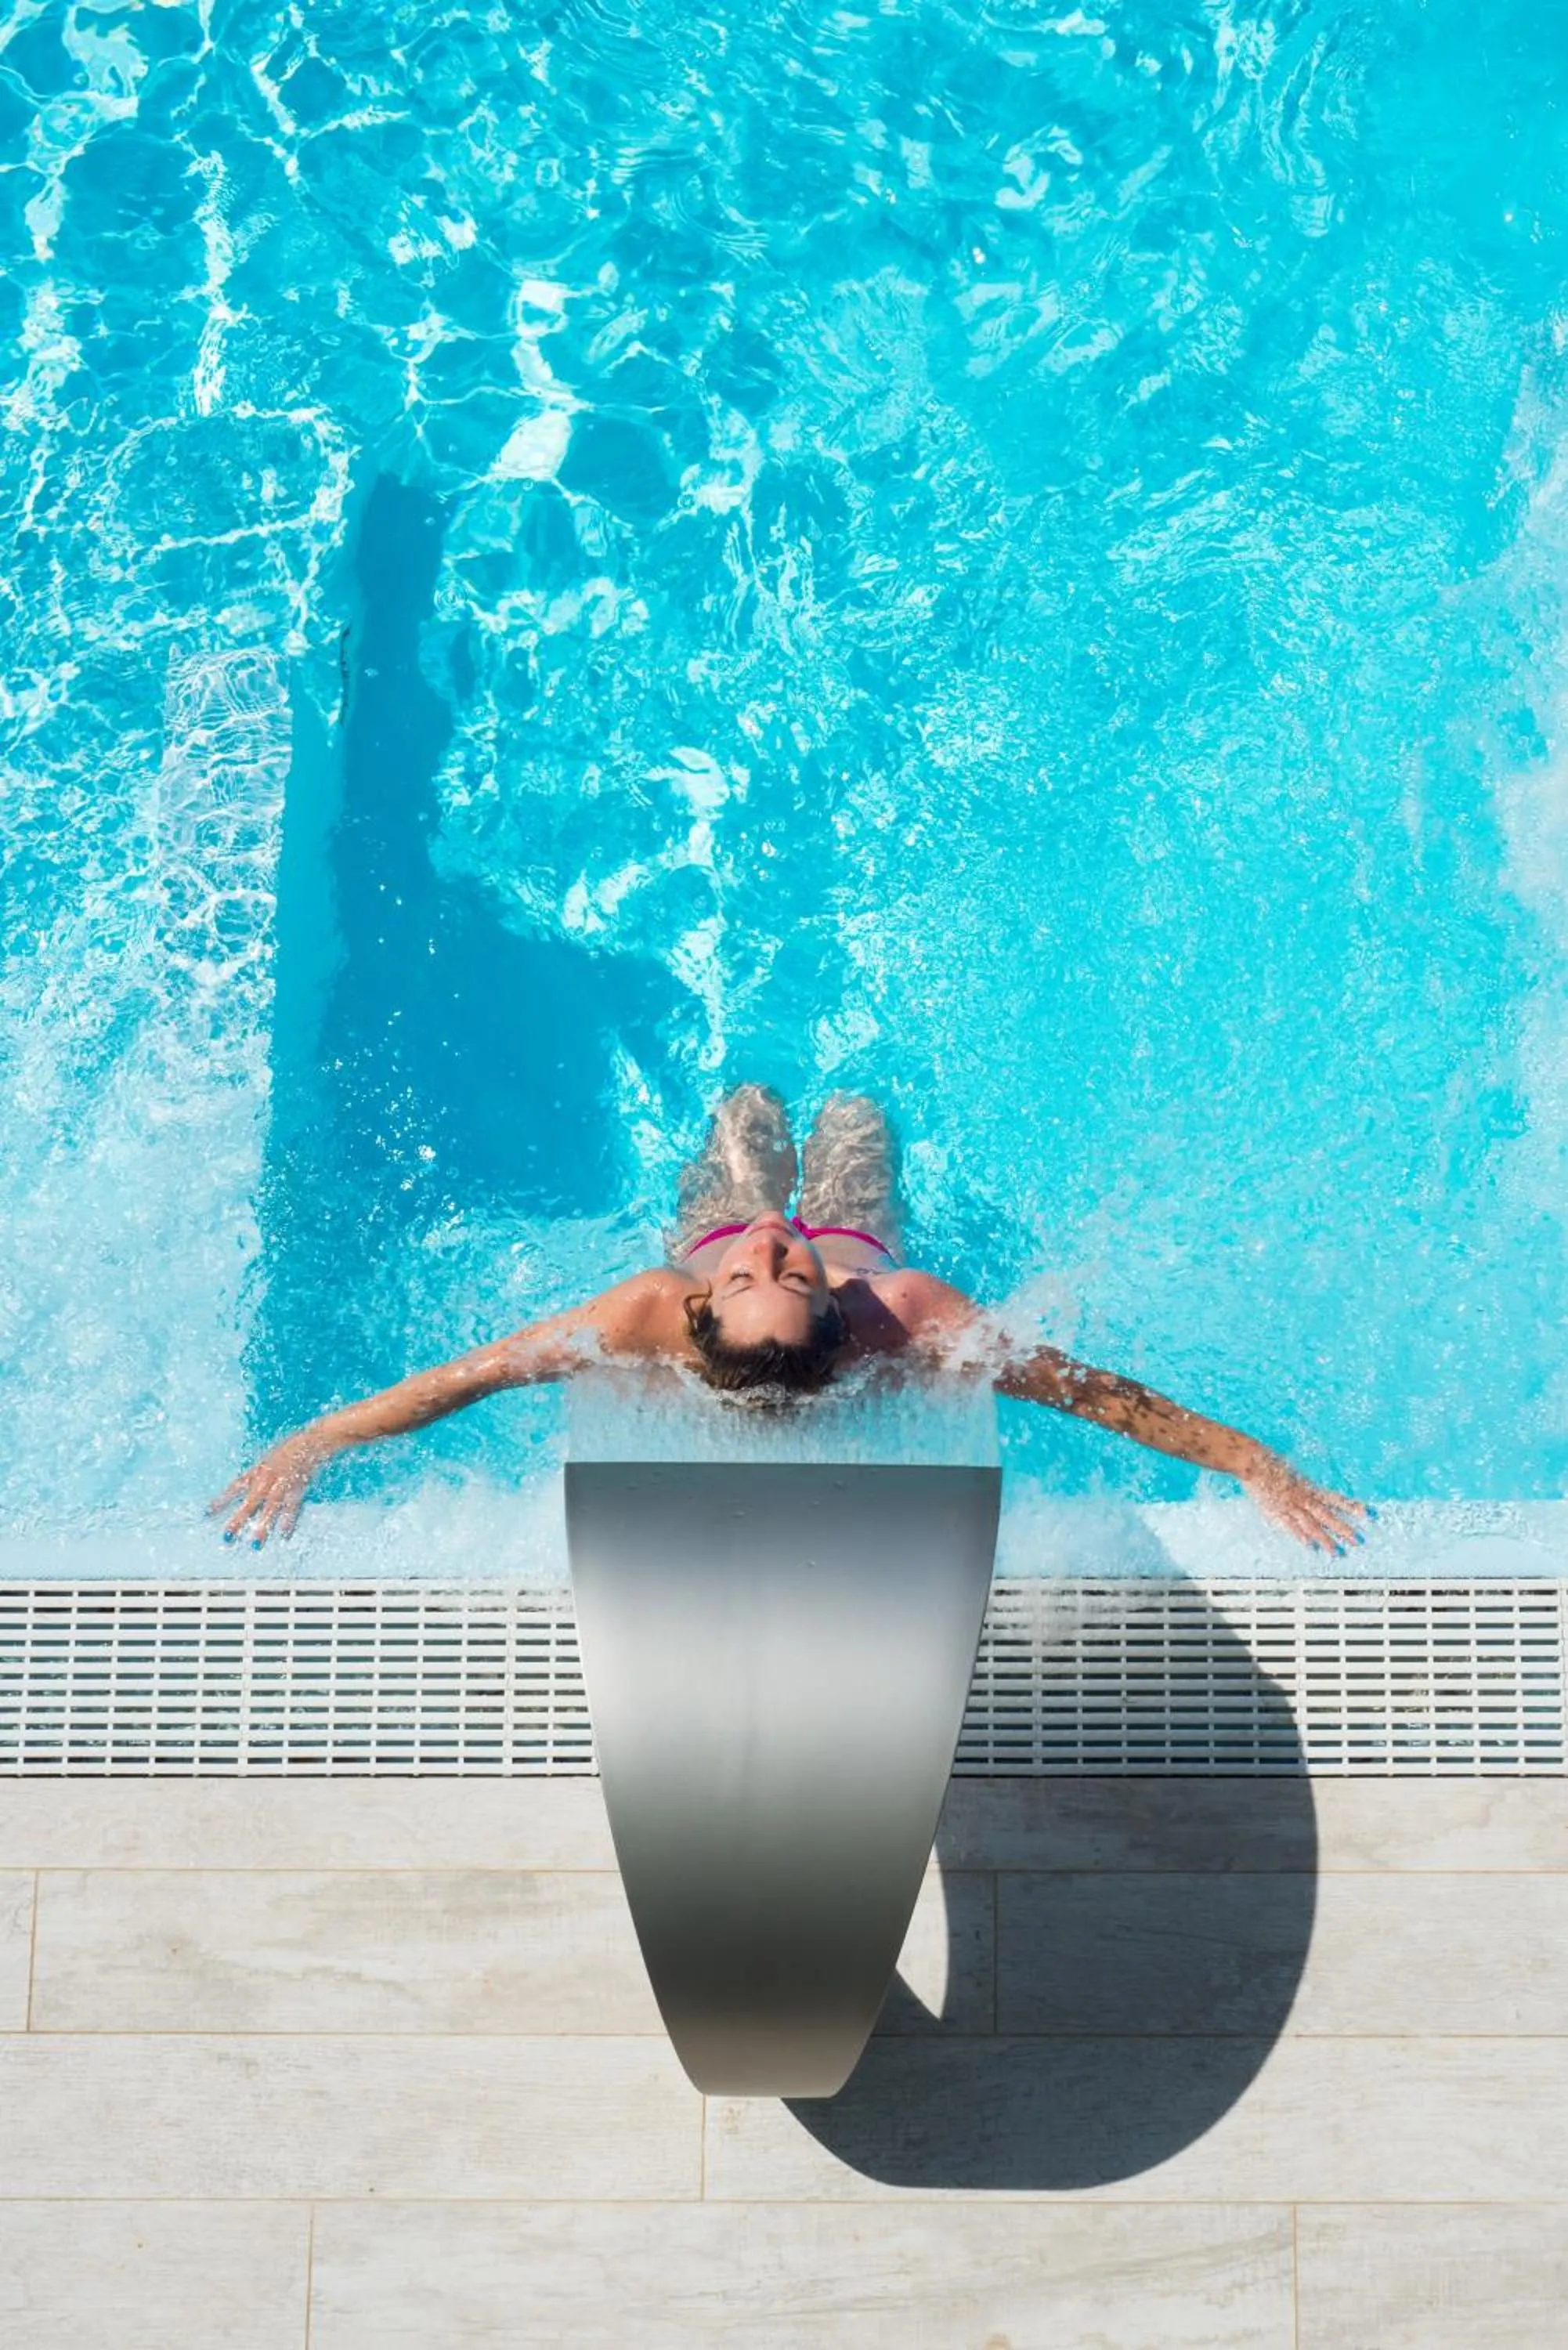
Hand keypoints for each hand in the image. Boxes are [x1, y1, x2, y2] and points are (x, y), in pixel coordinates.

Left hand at [208, 1432, 328, 1546]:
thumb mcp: (267, 1460)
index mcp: (257, 1472)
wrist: (311, 1441)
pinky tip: (284, 1535)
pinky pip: (292, 1507)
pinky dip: (289, 1521)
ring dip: (263, 1527)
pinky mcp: (298, 1488)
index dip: (222, 1501)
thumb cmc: (288, 1451)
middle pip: (250, 1503)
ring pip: (270, 1509)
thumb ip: (257, 1475)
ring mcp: (282, 1484)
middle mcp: (266, 1479)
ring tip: (254, 1545)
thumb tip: (243, 1488)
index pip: (235, 1488)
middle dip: (238, 1520)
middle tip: (227, 1537)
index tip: (207, 1514)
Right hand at [1240, 1450, 1369, 1553]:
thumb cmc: (1269, 1462)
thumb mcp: (1290, 1472)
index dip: (1350, 1506)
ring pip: (1312, 1525)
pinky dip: (1300, 1536)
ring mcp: (1291, 1506)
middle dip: (1343, 1529)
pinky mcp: (1276, 1511)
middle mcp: (1303, 1498)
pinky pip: (1291, 1526)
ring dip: (1325, 1539)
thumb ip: (1298, 1483)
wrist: (1254, 1461)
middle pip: (1328, 1516)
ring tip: (1336, 1552)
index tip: (1366, 1512)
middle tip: (1358, 1541)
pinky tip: (1310, 1546)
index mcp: (1308, 1487)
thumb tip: (1305, 1488)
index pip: (1334, 1498)